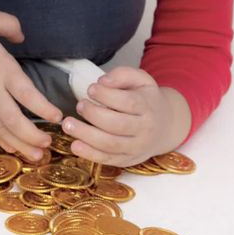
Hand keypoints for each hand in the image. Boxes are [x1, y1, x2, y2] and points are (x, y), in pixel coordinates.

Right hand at [0, 9, 62, 159]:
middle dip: (33, 136)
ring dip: (19, 144)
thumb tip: (21, 37)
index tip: (57, 117)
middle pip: (14, 119)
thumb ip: (10, 25)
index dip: (44, 108)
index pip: (27, 94)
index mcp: (2, 68)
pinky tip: (11, 148)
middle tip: (48, 144)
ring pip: (0, 129)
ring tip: (35, 156)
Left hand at [61, 66, 190, 165]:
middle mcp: (144, 129)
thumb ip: (123, 74)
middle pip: (118, 125)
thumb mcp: (141, 80)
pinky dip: (89, 154)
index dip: (106, 95)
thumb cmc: (146, 100)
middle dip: (93, 115)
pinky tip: (75, 145)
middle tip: (78, 105)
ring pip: (110, 144)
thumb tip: (103, 82)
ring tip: (68, 125)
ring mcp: (136, 147)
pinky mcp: (127, 159)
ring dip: (86, 135)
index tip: (90, 89)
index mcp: (147, 107)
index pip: (128, 102)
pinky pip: (107, 159)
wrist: (165, 126)